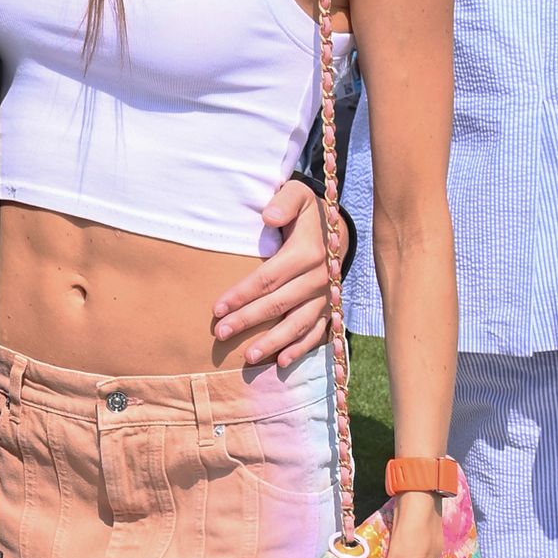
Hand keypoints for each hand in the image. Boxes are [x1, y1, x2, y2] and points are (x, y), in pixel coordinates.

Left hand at [212, 180, 343, 366]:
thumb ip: (284, 202)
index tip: (217, 308)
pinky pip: (317, 332)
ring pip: (298, 324)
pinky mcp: (330, 308)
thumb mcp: (298, 196)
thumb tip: (269, 216)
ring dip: (274, 342)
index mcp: (307, 253)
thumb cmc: (307, 213)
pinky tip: (281, 362)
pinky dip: (301, 348)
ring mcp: (326, 296)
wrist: (339, 228)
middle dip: (248, 320)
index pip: (268, 278)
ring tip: (249, 357)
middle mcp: (318, 278)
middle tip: (221, 333)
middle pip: (278, 304)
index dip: (242, 294)